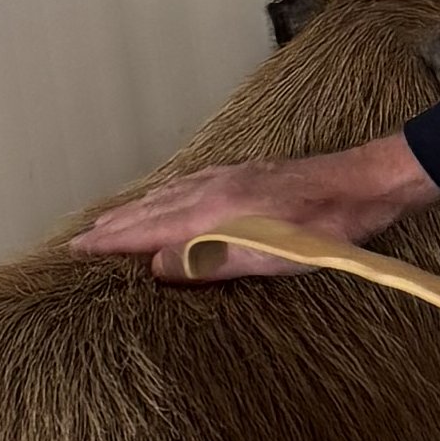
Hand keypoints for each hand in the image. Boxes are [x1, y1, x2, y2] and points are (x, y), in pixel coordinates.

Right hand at [69, 132, 439, 280]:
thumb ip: (209, 261)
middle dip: (114, 226)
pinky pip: (190, 183)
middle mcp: (213, 188)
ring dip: (136, 209)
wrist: (362, 185)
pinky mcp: (247, 174)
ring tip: (111, 220)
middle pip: (151, 209)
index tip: (77, 250)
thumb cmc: (323, 230)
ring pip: (168, 194)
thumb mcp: (268, 257)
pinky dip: (166, 194)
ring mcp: (230, 176)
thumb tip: (155, 267)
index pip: (148, 229)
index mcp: (213, 211)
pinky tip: (169, 196)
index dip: (112, 241)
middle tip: (79, 240)